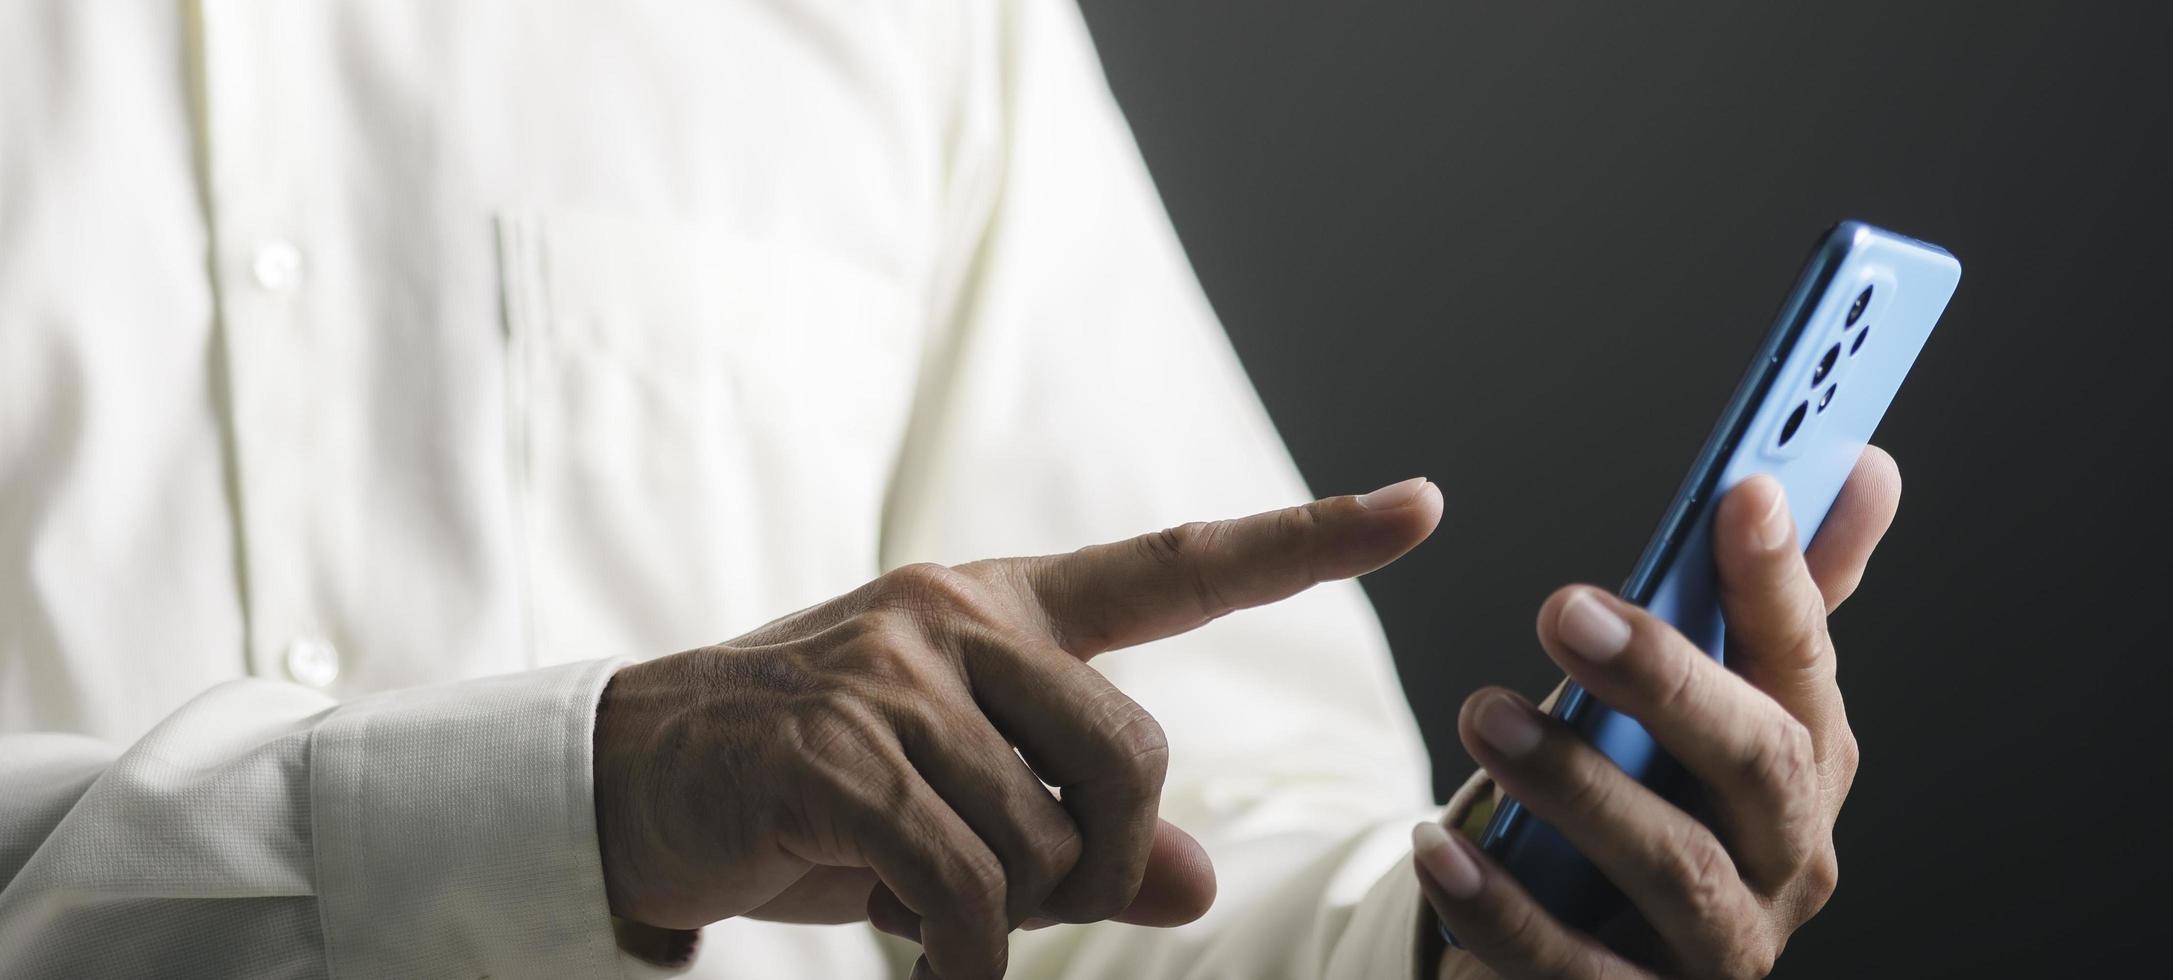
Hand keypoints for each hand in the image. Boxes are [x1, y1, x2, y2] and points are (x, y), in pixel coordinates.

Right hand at [595, 478, 1441, 978]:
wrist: (632, 777)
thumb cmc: (818, 790)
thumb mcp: (965, 808)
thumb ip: (1086, 835)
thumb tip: (1199, 883)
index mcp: (1004, 609)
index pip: (1179, 568)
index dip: (1310, 543)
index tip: (1423, 507)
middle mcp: (958, 618)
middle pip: (1135, 758)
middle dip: (1104, 862)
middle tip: (1025, 901)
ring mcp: (894, 675)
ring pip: (1046, 840)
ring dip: (1001, 913)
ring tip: (914, 895)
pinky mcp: (839, 753)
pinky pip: (971, 888)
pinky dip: (966, 958)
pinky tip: (928, 965)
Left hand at [1415, 447, 1901, 978]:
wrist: (1600, 947)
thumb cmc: (1659, 800)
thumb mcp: (1714, 701)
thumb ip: (1777, 596)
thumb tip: (1864, 465)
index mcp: (1806, 763)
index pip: (1805, 661)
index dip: (1780, 579)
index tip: (1741, 492)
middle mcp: (1787, 858)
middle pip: (1756, 763)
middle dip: (1667, 680)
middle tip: (1562, 609)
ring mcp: (1721, 944)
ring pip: (1673, 867)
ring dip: (1578, 786)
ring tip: (1485, 715)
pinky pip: (1573, 966)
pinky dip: (1501, 908)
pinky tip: (1436, 848)